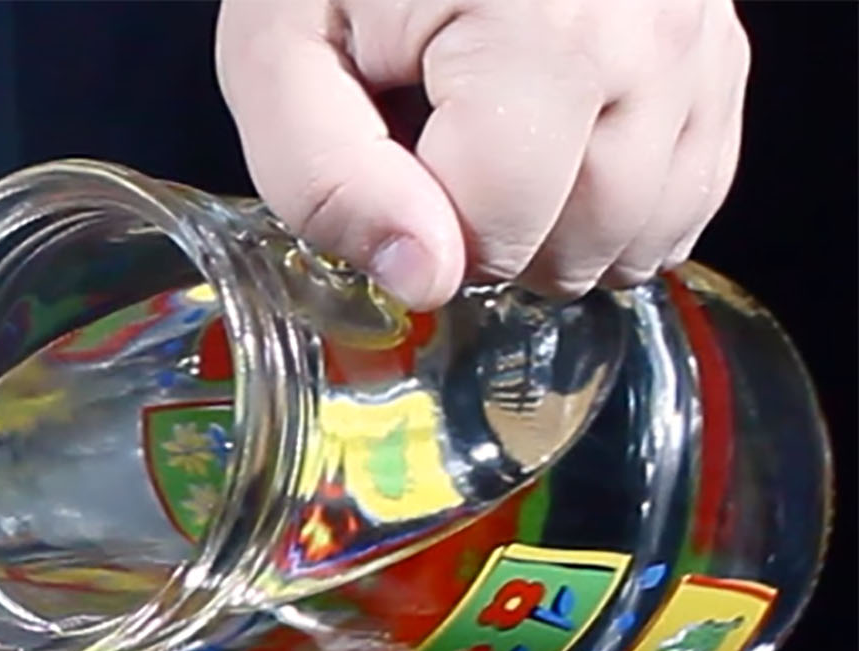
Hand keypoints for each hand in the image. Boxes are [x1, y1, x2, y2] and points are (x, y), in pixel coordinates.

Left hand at [215, 0, 749, 308]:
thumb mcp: (277, 58)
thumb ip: (328, 180)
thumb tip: (425, 280)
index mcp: (536, 20)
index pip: (500, 228)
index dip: (425, 232)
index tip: (392, 166)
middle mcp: (647, 22)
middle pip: (585, 239)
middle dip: (494, 238)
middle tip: (436, 155)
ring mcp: (697, 31)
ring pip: (646, 229)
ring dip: (559, 233)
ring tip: (490, 148)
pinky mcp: (717, 44)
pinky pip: (689, 190)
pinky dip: (618, 207)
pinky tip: (551, 159)